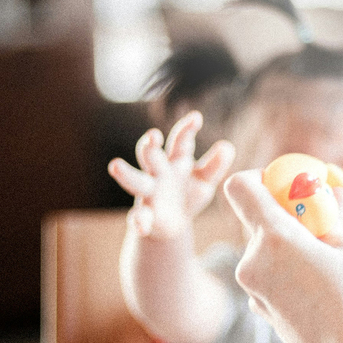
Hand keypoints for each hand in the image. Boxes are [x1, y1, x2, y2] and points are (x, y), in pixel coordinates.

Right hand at [108, 111, 235, 238]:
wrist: (173, 225)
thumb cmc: (188, 194)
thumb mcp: (205, 181)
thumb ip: (215, 165)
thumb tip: (227, 146)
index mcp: (176, 161)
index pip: (180, 142)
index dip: (187, 129)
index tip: (196, 118)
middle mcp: (158, 173)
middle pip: (151, 156)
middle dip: (150, 146)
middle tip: (152, 136)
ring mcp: (149, 193)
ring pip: (135, 180)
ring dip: (126, 173)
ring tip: (115, 165)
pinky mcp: (145, 215)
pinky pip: (139, 216)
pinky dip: (138, 220)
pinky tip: (141, 225)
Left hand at [223, 170, 342, 342]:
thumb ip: (332, 219)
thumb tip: (330, 195)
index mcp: (274, 238)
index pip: (240, 187)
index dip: (260, 178)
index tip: (288, 185)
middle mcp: (252, 262)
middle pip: (257, 219)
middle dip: (287, 214)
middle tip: (322, 219)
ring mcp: (253, 290)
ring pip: (266, 249)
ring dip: (291, 243)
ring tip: (330, 257)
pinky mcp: (260, 310)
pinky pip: (269, 275)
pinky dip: (288, 269)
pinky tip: (320, 284)